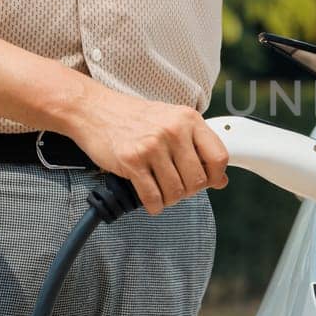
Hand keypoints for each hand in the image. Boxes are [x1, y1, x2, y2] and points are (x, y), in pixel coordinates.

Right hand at [66, 88, 229, 215]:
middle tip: (177, 187)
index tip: (208, 181)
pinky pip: (153, 197)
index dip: (215, 176)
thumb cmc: (134, 117)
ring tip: (162, 192)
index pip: (219, 157)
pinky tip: (151, 200)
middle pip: (198, 180)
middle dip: (189, 191)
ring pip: (176, 191)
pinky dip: (154, 205)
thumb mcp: (172, 122)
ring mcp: (152, 146)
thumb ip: (197, 147)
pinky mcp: (131, 161)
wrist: (94, 110)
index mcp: (189, 119)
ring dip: (170, 199)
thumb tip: (221, 180)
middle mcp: (173, 131)